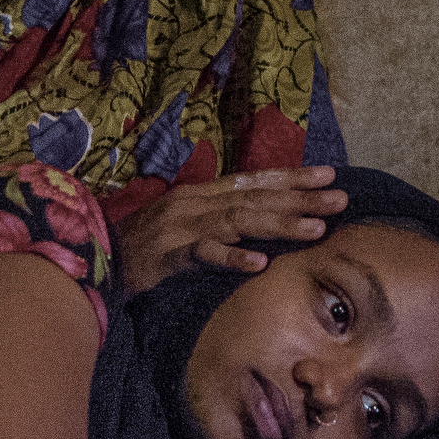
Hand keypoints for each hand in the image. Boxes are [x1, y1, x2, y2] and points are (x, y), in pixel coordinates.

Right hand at [111, 166, 347, 293]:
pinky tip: (259, 262)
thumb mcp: (187, 227)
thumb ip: (220, 221)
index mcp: (201, 194)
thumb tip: (261, 223)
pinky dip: (231, 256)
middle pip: (255, 197)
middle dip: (301, 198)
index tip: (330, 175)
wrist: (96, 259)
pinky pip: (203, 254)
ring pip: (238, 220)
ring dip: (280, 224)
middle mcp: (195, 202)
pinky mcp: (167, 253)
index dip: (292, 177)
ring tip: (316, 228)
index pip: (254, 181)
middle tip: (341, 198)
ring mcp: (181, 226)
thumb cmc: (144, 248)